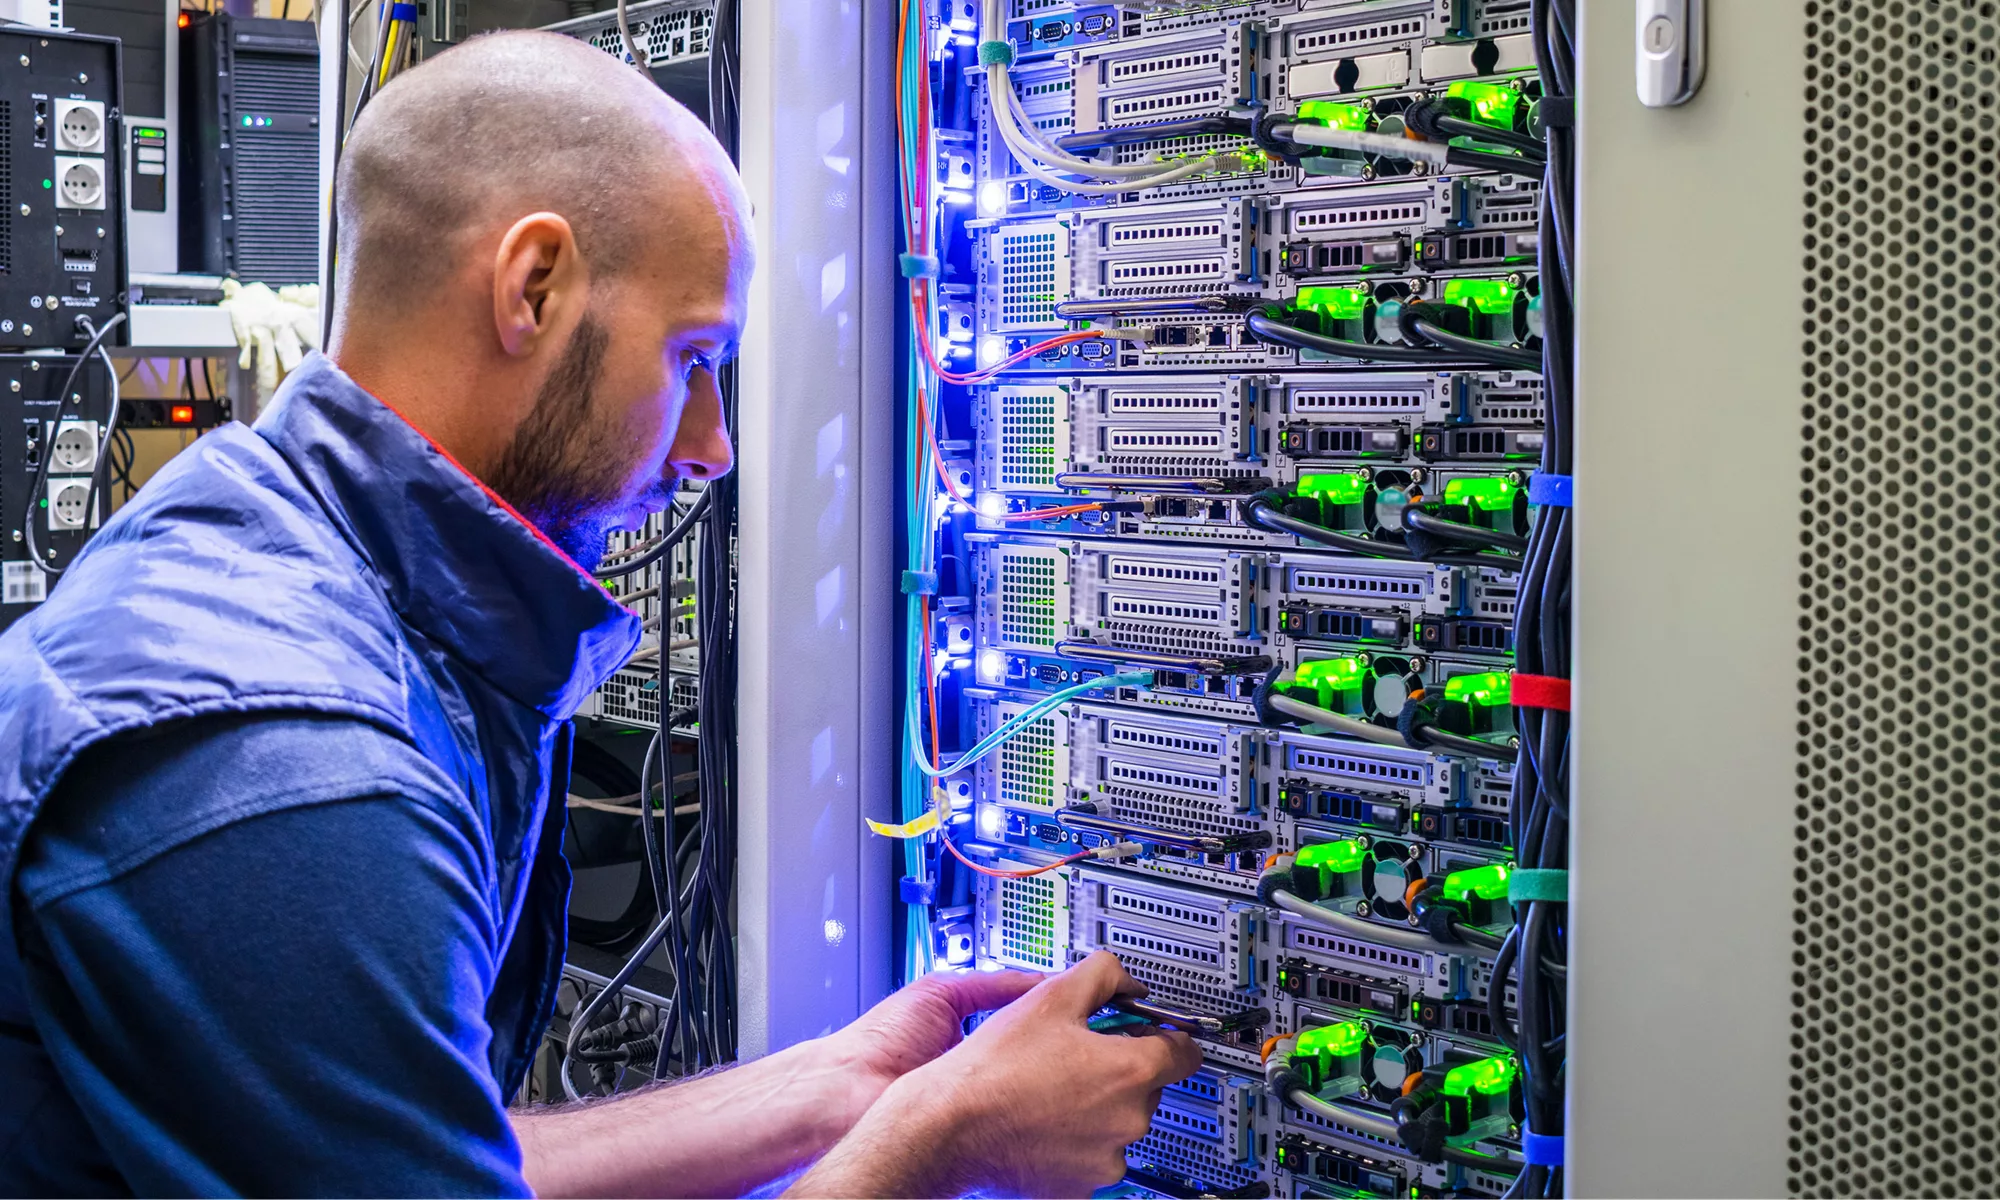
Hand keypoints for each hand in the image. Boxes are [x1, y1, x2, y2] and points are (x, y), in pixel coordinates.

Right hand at [792, 951, 1202, 1197]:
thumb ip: (1103, 975)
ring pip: (1118, 1122)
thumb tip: (1125, 979)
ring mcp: (1105, 1160)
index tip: (1153, 1030)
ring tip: (1051, 1087)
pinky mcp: (1079, 1188)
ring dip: (1097, 1105)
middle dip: (1121, 1068)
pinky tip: (1042, 1119)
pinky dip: (1074, 1140)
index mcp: (1131, 1072)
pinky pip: (1091, 1156)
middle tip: (1079, 1053)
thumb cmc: (995, 1068)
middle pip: (1149, 1086)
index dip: (1168, 1033)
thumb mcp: (1051, 995)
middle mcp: (1129, 1120)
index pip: (1185, 1051)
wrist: (950, 1127)